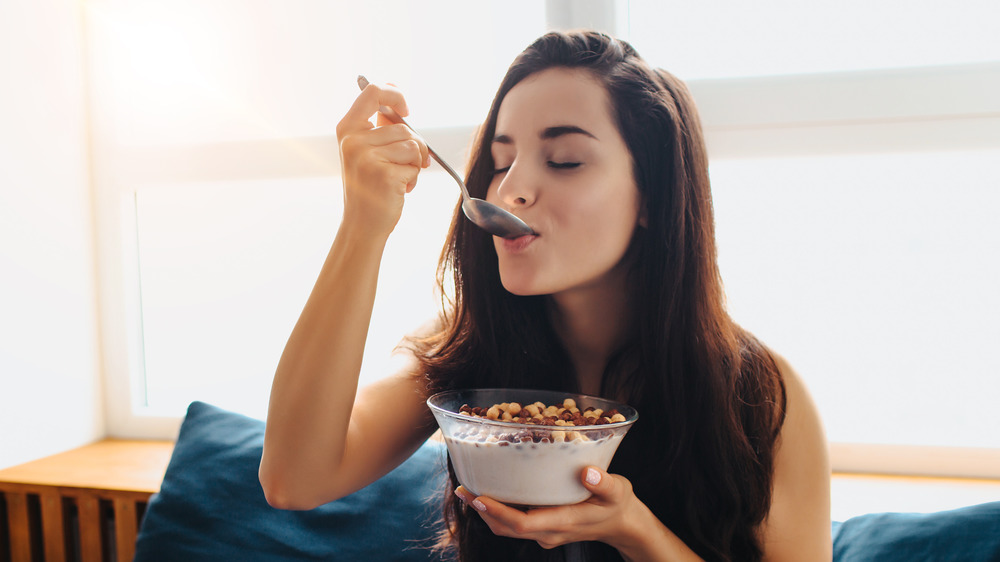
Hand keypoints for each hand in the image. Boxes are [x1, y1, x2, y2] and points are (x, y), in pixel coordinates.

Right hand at [335, 81, 429, 237]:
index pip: (373, 91)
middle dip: (414, 147)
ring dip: (415, 164)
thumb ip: (379, 124)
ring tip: (399, 178)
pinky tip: (399, 189)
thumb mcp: (366, 150)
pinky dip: (414, 178)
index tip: (406, 111)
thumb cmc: (369, 187)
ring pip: (413, 145)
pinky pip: (415, 165)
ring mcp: (367, 157)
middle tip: (405, 165)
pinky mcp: (384, 174)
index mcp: (347, 129)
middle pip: (403, 127)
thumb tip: (391, 90)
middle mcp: (353, 141)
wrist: (362, 224)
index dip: (395, 95)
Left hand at [455, 466, 642, 551]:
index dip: (496, 512)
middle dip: (482, 510)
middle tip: (463, 487)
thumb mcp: (617, 490)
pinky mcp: (544, 528)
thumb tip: (588, 473)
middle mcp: (549, 531)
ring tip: (468, 489)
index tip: (477, 497)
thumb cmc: (618, 504)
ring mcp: (545, 532)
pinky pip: (515, 524)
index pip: (521, 523)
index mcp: (563, 521)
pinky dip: (499, 511)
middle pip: (506, 528)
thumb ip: (604, 483)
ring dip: (487, 512)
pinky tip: (491, 492)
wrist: (623, 525)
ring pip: (508, 528)